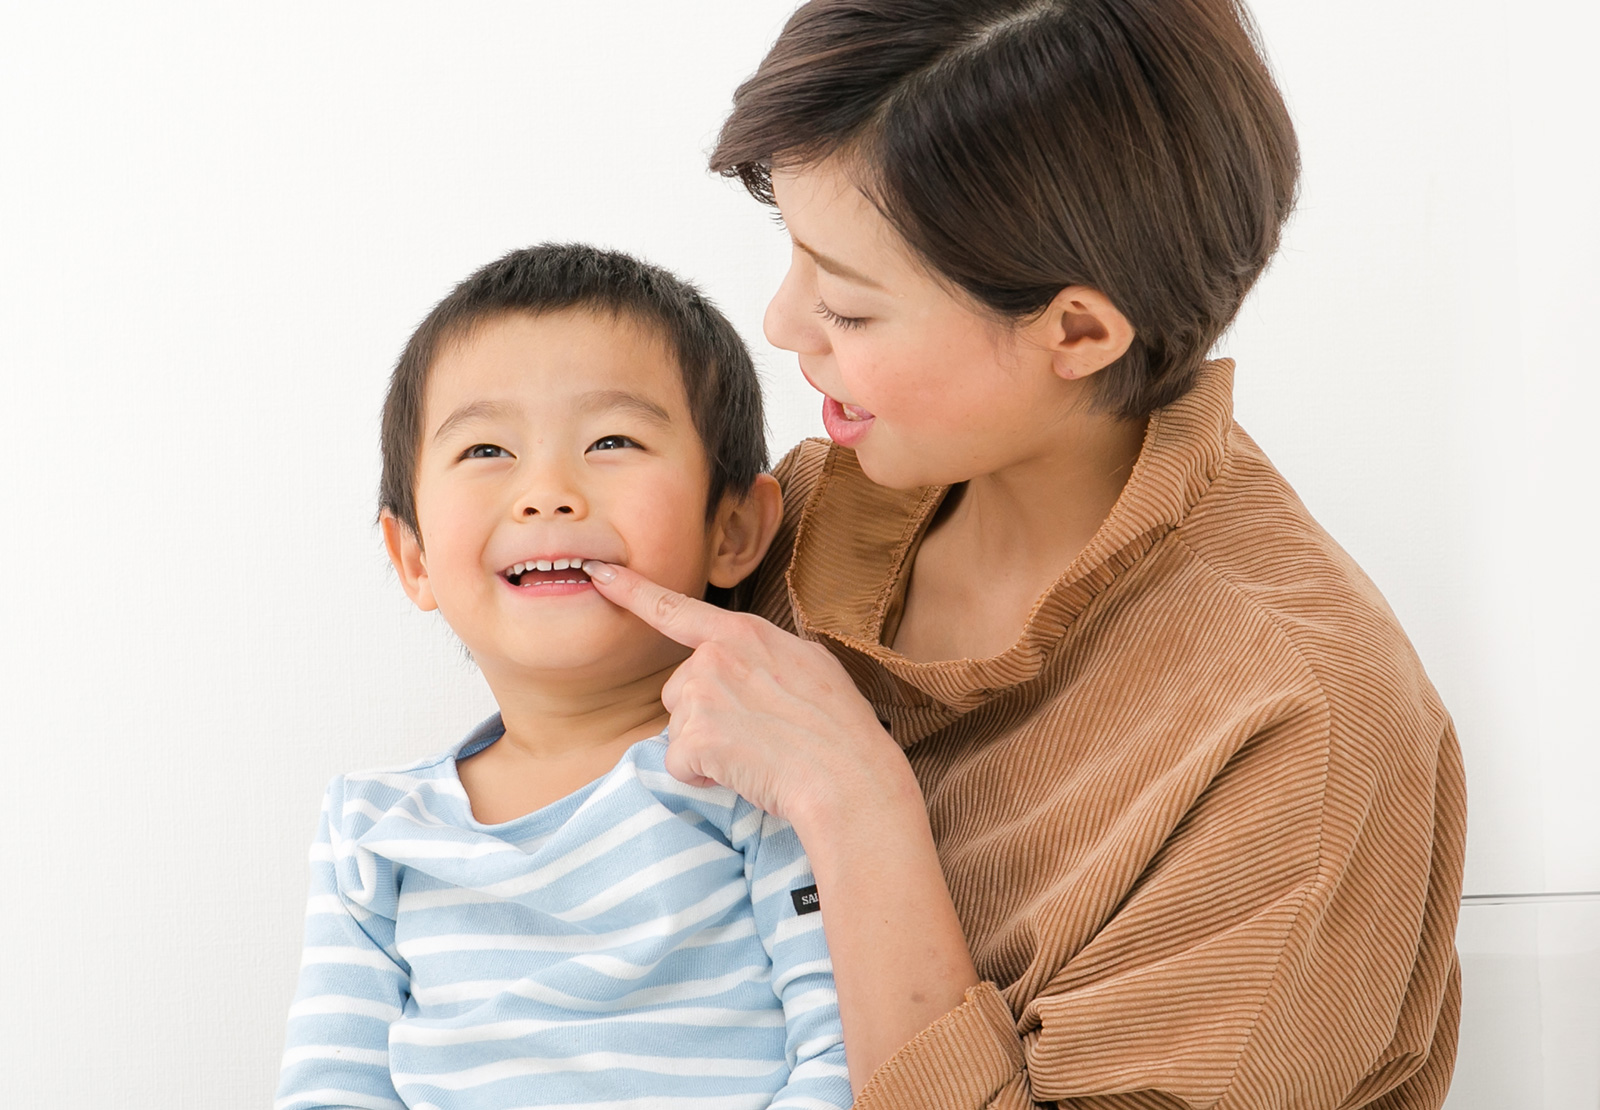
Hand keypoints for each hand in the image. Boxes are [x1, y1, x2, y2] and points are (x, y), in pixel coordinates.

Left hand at [581, 560, 908, 826]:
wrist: (848, 776)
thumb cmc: (840, 728)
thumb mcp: (811, 665)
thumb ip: (765, 654)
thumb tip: (753, 665)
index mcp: (745, 633)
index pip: (676, 608)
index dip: (631, 589)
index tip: (599, 572)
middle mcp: (716, 656)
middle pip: (679, 689)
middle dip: (705, 715)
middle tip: (758, 731)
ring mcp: (703, 695)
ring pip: (680, 728)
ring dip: (706, 747)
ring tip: (756, 752)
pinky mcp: (695, 738)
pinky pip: (680, 763)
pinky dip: (704, 776)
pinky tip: (744, 772)